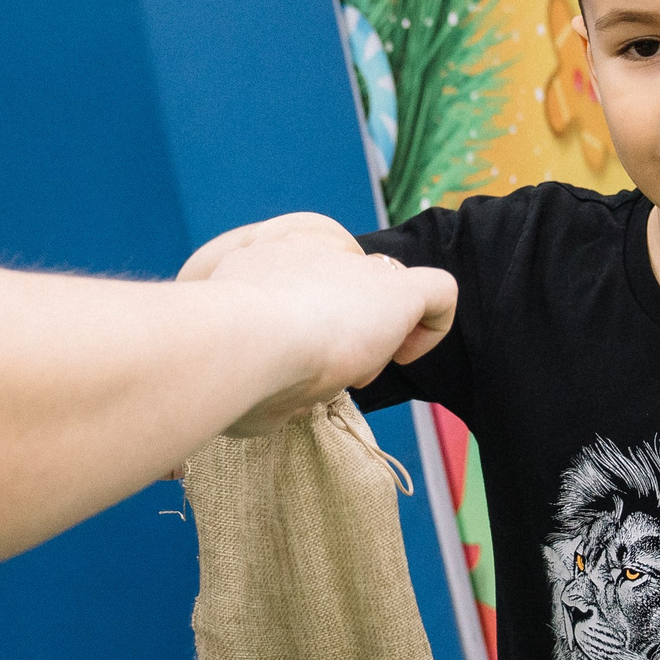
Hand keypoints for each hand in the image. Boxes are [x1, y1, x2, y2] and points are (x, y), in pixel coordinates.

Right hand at [185, 216, 454, 433]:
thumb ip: (259, 379)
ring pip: (384, 292)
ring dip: (374, 336)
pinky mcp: (396, 291)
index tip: (294, 361)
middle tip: (321, 369)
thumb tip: (281, 404)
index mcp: (261, 268)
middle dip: (339, 332)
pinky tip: (402, 356)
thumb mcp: (230, 367)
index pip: (300, 284)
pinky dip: (431, 327)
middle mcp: (309, 255)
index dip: (303, 325)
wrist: (240, 341)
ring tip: (352, 371)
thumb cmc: (221, 369)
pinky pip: (438, 293)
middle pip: (344, 287)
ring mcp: (355, 269)